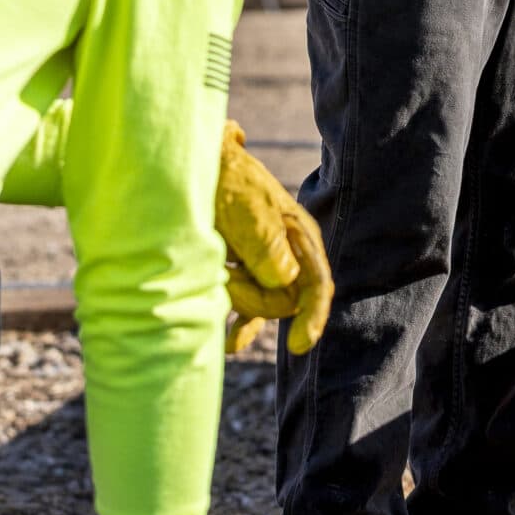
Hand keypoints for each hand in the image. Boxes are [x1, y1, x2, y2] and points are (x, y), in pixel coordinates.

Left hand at [216, 123, 332, 354]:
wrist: (197, 169)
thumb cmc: (228, 184)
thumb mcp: (249, 212)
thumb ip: (269, 246)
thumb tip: (286, 284)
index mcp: (300, 237)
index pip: (317, 285)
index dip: (312, 317)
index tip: (298, 345)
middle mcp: (289, 255)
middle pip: (286, 301)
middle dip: (256, 299)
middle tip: (224, 277)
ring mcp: (267, 266)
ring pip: (265, 306)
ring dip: (241, 303)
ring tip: (216, 281)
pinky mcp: (245, 273)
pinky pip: (249, 308)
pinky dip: (240, 324)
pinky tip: (230, 343)